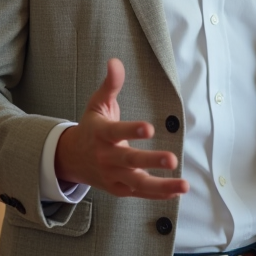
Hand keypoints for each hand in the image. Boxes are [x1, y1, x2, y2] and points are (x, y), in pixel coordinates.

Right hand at [54, 58, 188, 199]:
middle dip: (151, 161)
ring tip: (184, 184)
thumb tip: (115, 61)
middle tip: (172, 159)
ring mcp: (113, 175)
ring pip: (138, 183)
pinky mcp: (119, 189)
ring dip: (162, 185)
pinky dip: (158, 193)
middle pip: (130, 160)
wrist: (71, 159)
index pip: (117, 132)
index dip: (132, 130)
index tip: (149, 128)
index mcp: (102, 133)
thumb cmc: (91, 127)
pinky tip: (177, 190)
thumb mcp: (97, 104)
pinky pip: (140, 193)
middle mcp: (107, 157)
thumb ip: (110, 84)